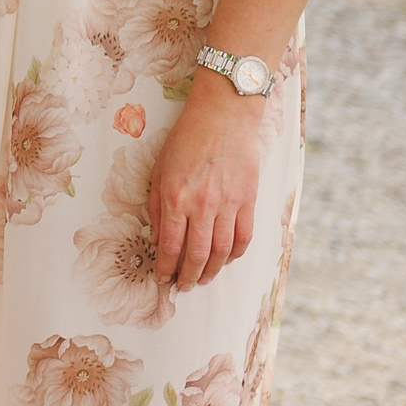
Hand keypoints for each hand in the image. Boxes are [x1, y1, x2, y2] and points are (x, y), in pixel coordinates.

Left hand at [148, 77, 265, 287]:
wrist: (223, 118)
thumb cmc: (186, 140)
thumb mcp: (159, 170)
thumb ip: (158, 206)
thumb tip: (157, 239)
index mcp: (176, 198)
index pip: (170, 246)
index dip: (166, 268)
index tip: (163, 279)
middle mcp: (202, 206)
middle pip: (196, 254)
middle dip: (188, 276)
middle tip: (184, 287)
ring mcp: (228, 205)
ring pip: (221, 251)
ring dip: (211, 270)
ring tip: (203, 279)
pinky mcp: (248, 202)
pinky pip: (244, 237)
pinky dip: (235, 254)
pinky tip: (226, 260)